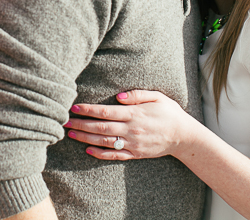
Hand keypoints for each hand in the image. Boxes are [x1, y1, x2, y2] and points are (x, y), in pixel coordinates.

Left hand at [65, 90, 196, 159]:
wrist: (184, 136)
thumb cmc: (169, 112)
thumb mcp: (157, 97)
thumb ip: (137, 95)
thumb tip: (118, 96)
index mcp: (134, 114)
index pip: (105, 111)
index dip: (88, 110)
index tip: (74, 107)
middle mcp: (131, 129)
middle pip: (101, 127)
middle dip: (81, 125)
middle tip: (64, 122)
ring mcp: (133, 143)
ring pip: (105, 142)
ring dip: (86, 139)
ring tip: (71, 135)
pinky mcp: (136, 154)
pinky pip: (115, 155)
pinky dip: (100, 154)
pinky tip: (88, 151)